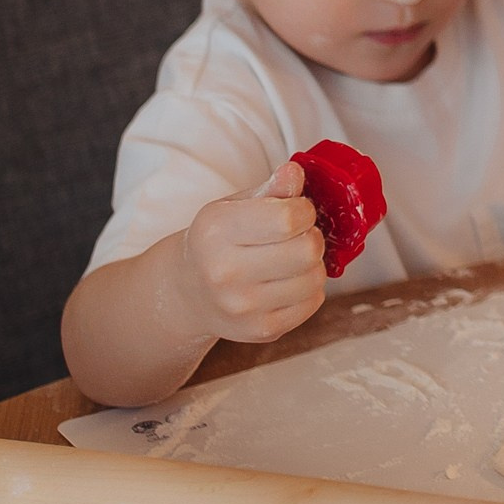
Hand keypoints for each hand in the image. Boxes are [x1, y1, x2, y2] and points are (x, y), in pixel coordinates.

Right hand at [176, 161, 327, 349]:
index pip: (288, 218)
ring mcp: (242, 308)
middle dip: (312, 237)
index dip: (304, 210)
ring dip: (313, 264)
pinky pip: (312, 303)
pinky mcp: (260, 330)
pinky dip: (310, 289)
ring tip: (293, 259)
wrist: (188, 292)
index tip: (296, 211)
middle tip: (298, 236)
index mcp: (217, 232)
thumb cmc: (218, 241)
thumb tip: (294, 174)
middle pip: (306, 250)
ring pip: (314, 278)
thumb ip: (270, 189)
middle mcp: (225, 273)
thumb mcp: (234, 207)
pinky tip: (289, 281)